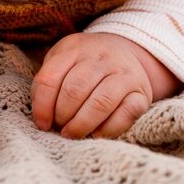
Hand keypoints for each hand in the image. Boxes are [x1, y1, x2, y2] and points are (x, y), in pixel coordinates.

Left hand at [32, 33, 182, 139]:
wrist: (126, 51)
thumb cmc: (84, 63)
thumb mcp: (62, 60)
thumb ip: (47, 82)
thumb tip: (42, 117)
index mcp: (74, 49)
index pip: (50, 78)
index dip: (42, 106)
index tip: (42, 124)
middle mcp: (101, 58)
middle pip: (75, 90)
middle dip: (62, 116)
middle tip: (59, 128)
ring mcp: (124, 74)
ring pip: (100, 103)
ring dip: (81, 124)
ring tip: (72, 134)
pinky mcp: (141, 94)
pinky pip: (125, 114)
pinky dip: (108, 129)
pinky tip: (96, 135)